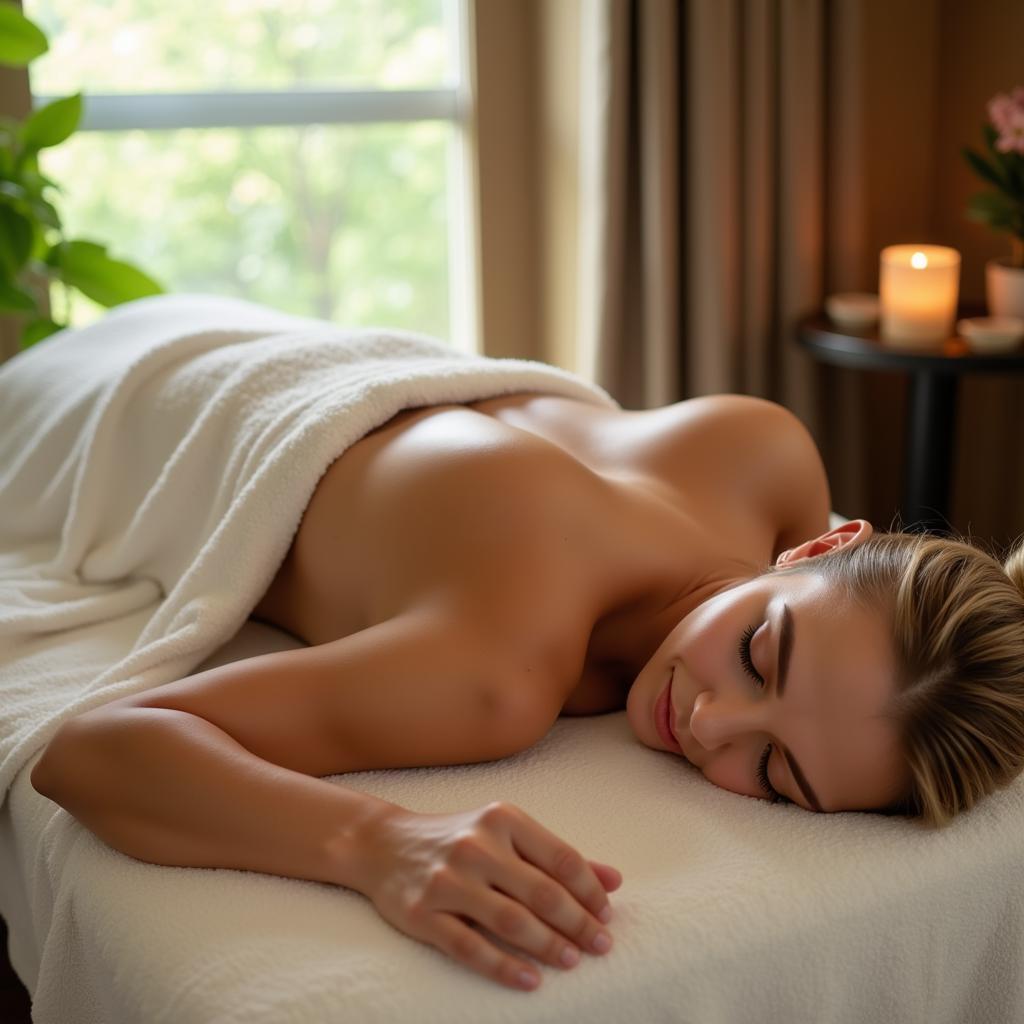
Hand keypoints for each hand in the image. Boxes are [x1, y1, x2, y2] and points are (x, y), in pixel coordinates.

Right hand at [356, 801, 621, 990]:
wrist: (383, 844)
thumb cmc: (458, 839)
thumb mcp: (507, 834)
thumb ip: (557, 856)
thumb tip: (615, 880)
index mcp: (503, 819)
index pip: (561, 858)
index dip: (590, 891)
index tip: (607, 915)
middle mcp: (477, 845)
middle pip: (541, 892)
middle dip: (578, 923)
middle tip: (601, 946)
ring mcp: (448, 879)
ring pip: (511, 922)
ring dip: (549, 946)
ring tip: (572, 961)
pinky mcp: (423, 913)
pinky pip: (470, 947)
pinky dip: (504, 967)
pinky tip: (530, 980)